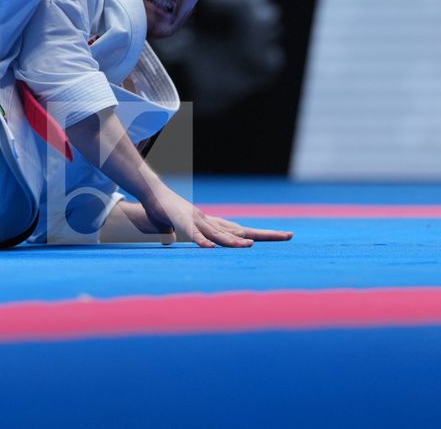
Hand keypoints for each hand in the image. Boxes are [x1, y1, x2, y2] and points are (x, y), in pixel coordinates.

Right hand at [140, 188, 293, 247]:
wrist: (151, 192)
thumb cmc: (166, 212)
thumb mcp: (182, 229)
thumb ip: (187, 235)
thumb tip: (184, 243)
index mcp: (214, 224)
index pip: (243, 230)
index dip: (262, 234)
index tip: (284, 236)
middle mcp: (210, 221)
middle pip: (241, 229)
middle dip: (264, 234)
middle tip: (289, 235)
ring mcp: (197, 220)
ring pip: (218, 233)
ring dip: (232, 240)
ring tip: (248, 245)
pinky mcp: (181, 221)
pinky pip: (193, 233)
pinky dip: (201, 240)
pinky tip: (210, 248)